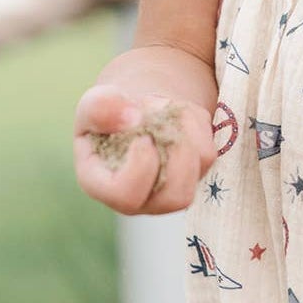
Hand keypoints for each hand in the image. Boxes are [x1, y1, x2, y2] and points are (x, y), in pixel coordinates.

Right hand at [73, 84, 216, 215]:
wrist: (134, 110)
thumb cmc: (109, 113)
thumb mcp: (94, 103)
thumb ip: (100, 107)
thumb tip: (133, 119)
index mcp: (104, 187)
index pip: (126, 196)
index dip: (141, 166)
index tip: (142, 136)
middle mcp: (141, 198)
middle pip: (174, 197)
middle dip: (175, 149)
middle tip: (158, 115)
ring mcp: (171, 189)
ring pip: (199, 173)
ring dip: (187, 132)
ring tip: (167, 109)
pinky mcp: (195, 173)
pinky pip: (208, 153)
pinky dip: (196, 124)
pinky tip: (177, 113)